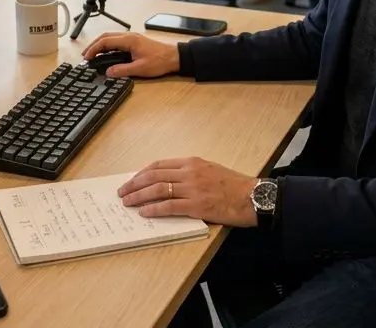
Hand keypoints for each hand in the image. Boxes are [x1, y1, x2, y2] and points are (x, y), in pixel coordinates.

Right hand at [81, 32, 178, 77]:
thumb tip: (108, 72)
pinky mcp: (135, 41)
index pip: (105, 42)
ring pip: (111, 37)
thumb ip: (122, 70)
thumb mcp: (140, 69)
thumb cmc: (160, 61)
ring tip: (93, 54)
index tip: (86, 57)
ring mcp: (132, 38)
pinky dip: (108, 45)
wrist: (174, 57)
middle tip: (85, 55)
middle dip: (94, 45)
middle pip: (106, 37)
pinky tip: (106, 53)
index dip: (94, 49)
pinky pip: (117, 40)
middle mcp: (129, 36)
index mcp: (129, 40)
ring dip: (100, 44)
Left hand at [118, 158, 256, 226]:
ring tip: (128, 202)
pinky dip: (154, 209)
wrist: (252, 196)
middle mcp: (189, 172)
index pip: (159, 165)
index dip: (142, 173)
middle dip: (134, 184)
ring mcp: (192, 189)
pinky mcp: (197, 205)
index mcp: (192, 162)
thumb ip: (190, 172)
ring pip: (157, 190)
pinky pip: (169, 206)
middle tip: (122, 192)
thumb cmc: (234, 185)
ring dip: (139, 196)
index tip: (132, 180)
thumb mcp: (210, 169)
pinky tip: (144, 212)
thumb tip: (169, 181)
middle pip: (153, 176)